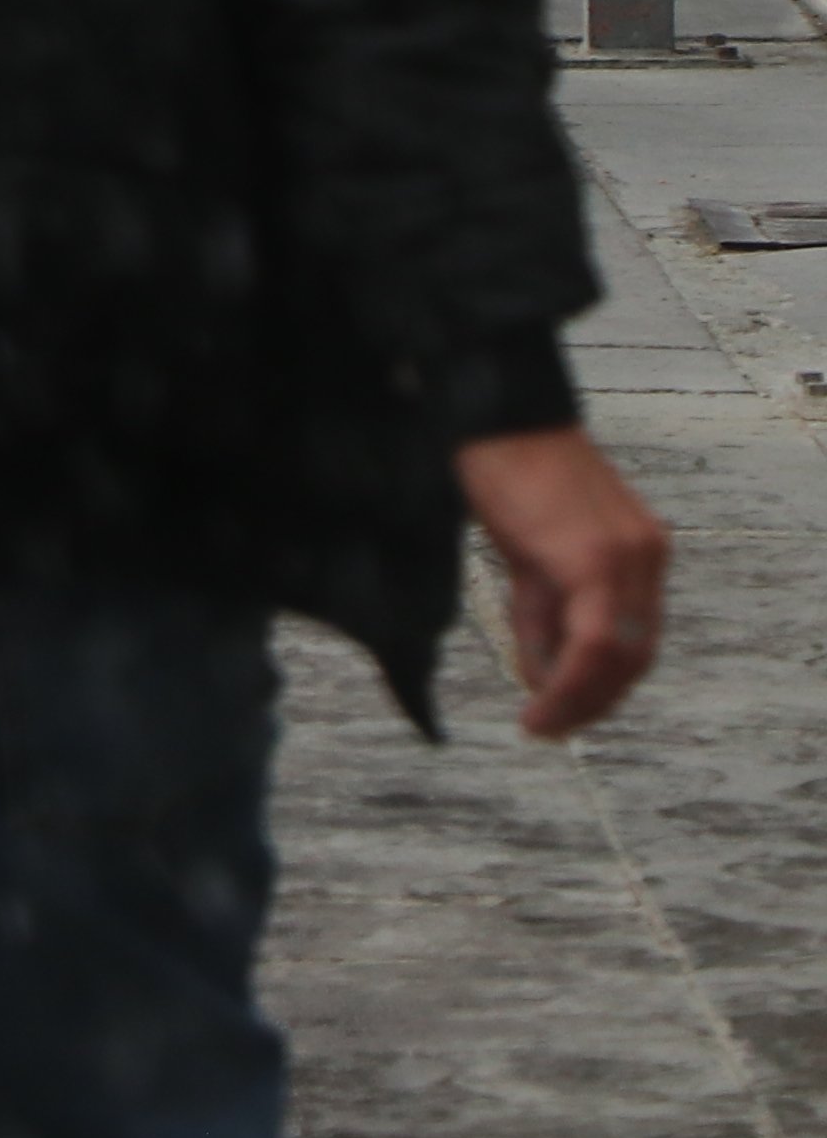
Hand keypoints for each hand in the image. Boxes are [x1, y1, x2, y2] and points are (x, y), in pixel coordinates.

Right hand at [458, 427, 667, 737]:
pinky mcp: (591, 559)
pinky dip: (568, 681)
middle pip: (635, 655)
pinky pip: (593, 641)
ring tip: (542, 724)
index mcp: (637, 549)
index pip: (636, 636)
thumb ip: (542, 608)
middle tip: (553, 727)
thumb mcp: (528, 547)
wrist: (494, 410)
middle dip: (595, 701)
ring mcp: (624, 557)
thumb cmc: (504, 467)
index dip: (605, 683)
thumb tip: (539, 675)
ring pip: (619, 657)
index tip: (568, 709)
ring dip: (581, 700)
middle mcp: (644, 556)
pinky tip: (539, 699)